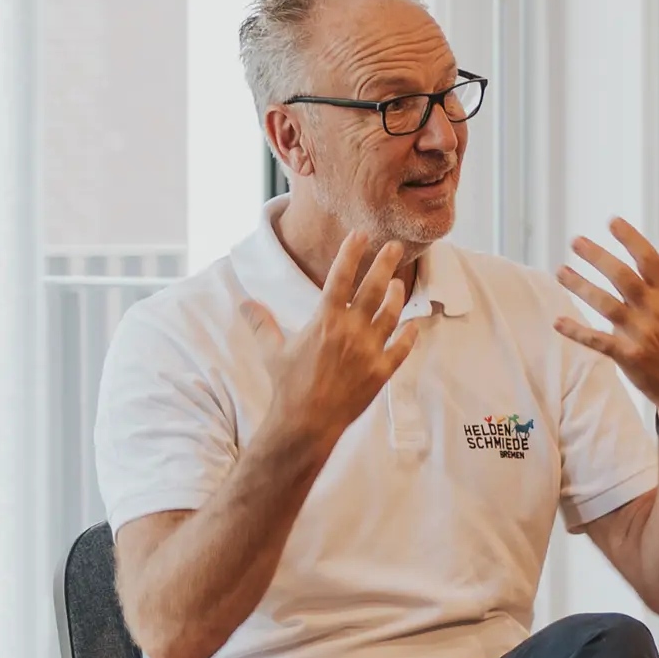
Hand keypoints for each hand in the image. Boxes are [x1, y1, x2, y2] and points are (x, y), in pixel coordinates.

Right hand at [238, 230, 423, 448]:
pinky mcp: (381, 372)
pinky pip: (401, 349)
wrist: (306, 422)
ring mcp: (369, 351)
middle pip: (373, 289)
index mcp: (325, 321)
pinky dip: (409, 336)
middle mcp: (350, 331)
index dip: (351, 253)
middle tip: (394, 246)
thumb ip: (262, 324)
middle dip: (385, 264)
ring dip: (396, 296)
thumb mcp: (272, 351)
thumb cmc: (287, 385)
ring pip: (391, 315)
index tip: (360, 235)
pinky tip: (414, 325)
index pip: (340, 278)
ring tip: (399, 283)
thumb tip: (244, 304)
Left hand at [554, 219, 658, 425]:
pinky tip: (558, 321)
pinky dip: (577, 331)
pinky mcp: (629, 356)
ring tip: (560, 271)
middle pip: (624, 277)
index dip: (632, 239)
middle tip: (575, 241)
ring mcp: (642, 333)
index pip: (650, 260)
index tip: (612, 221)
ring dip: (581, 287)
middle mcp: (656, 310)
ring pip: (606, 304)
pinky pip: (598, 341)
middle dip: (599, 257)